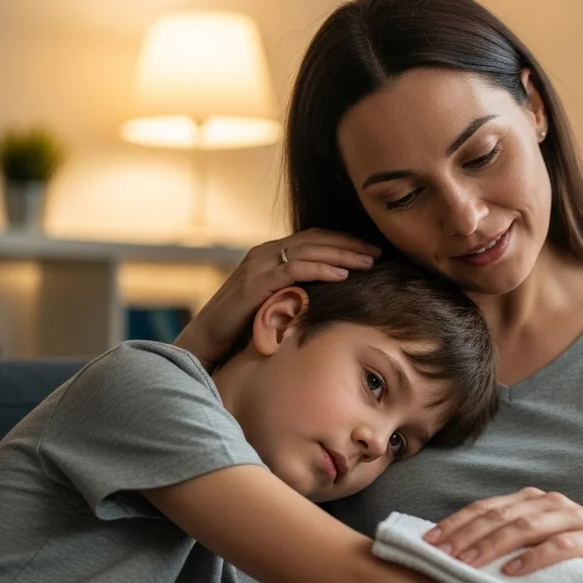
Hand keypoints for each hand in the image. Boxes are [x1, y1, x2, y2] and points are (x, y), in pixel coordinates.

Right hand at [174, 228, 380, 366]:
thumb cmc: (240, 328)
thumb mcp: (274, 304)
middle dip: (349, 244)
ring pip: (308, 250)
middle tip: (378, 252)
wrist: (204, 343)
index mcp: (269, 255)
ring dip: (342, 254)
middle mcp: (262, 254)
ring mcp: (257, 266)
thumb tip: (326, 297)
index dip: (343, 242)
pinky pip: (294, 269)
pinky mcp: (254, 283)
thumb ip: (295, 293)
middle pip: (315, 240)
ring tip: (368, 262)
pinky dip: (320, 269)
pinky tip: (342, 275)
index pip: (313, 239)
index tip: (371, 251)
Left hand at [424, 487, 582, 580]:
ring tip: (466, 562)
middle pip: (498, 515)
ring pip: (523, 528)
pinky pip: (558, 547)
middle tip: (437, 553)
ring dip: (491, 545)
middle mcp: (549, 503)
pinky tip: (512, 572)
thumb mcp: (544, 538)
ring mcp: (572, 518)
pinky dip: (533, 559)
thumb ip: (512, 537)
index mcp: (533, 500)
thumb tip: (463, 551)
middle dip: (463, 534)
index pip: (485, 507)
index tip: (427, 541)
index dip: (455, 522)